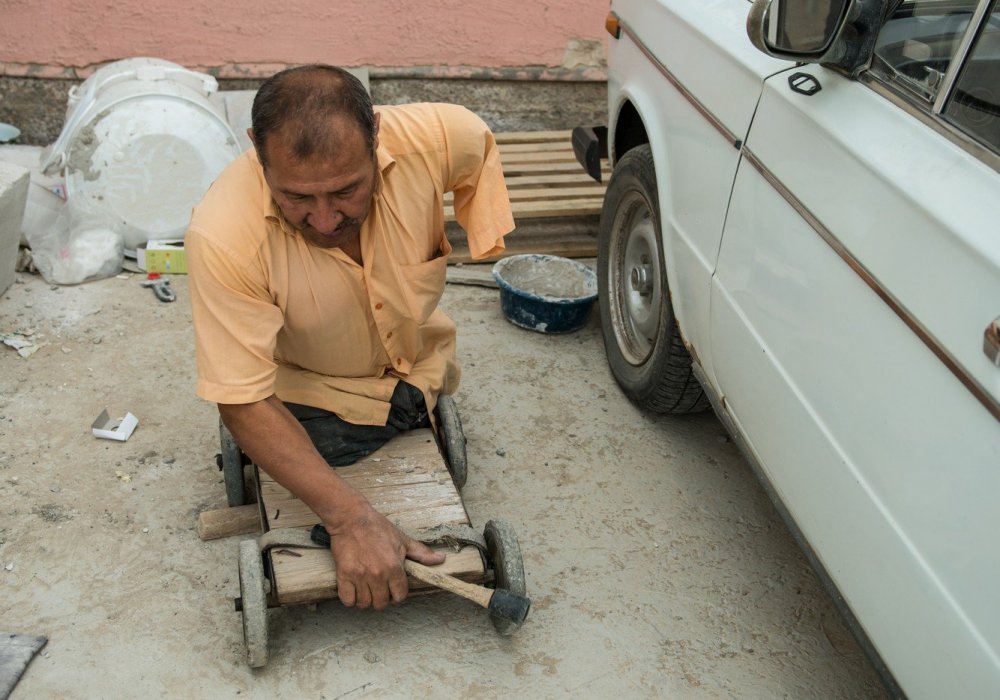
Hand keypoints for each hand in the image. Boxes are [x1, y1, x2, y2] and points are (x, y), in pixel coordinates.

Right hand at [325, 502, 445, 609]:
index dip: (398, 594)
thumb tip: (440, 559)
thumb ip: (421, 553)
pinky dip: (350, 598)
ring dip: (366, 599)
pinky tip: (354, 589)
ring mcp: (359, 576)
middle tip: (380, 588)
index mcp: (394, 567)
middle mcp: (377, 575)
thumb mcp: (402, 539)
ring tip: (367, 588)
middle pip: (382, 603)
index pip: (400, 595)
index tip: (393, 588)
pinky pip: (347, 600)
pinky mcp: (343, 575)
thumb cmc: (377, 527)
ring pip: (365, 604)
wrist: (351, 519)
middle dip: (382, 598)